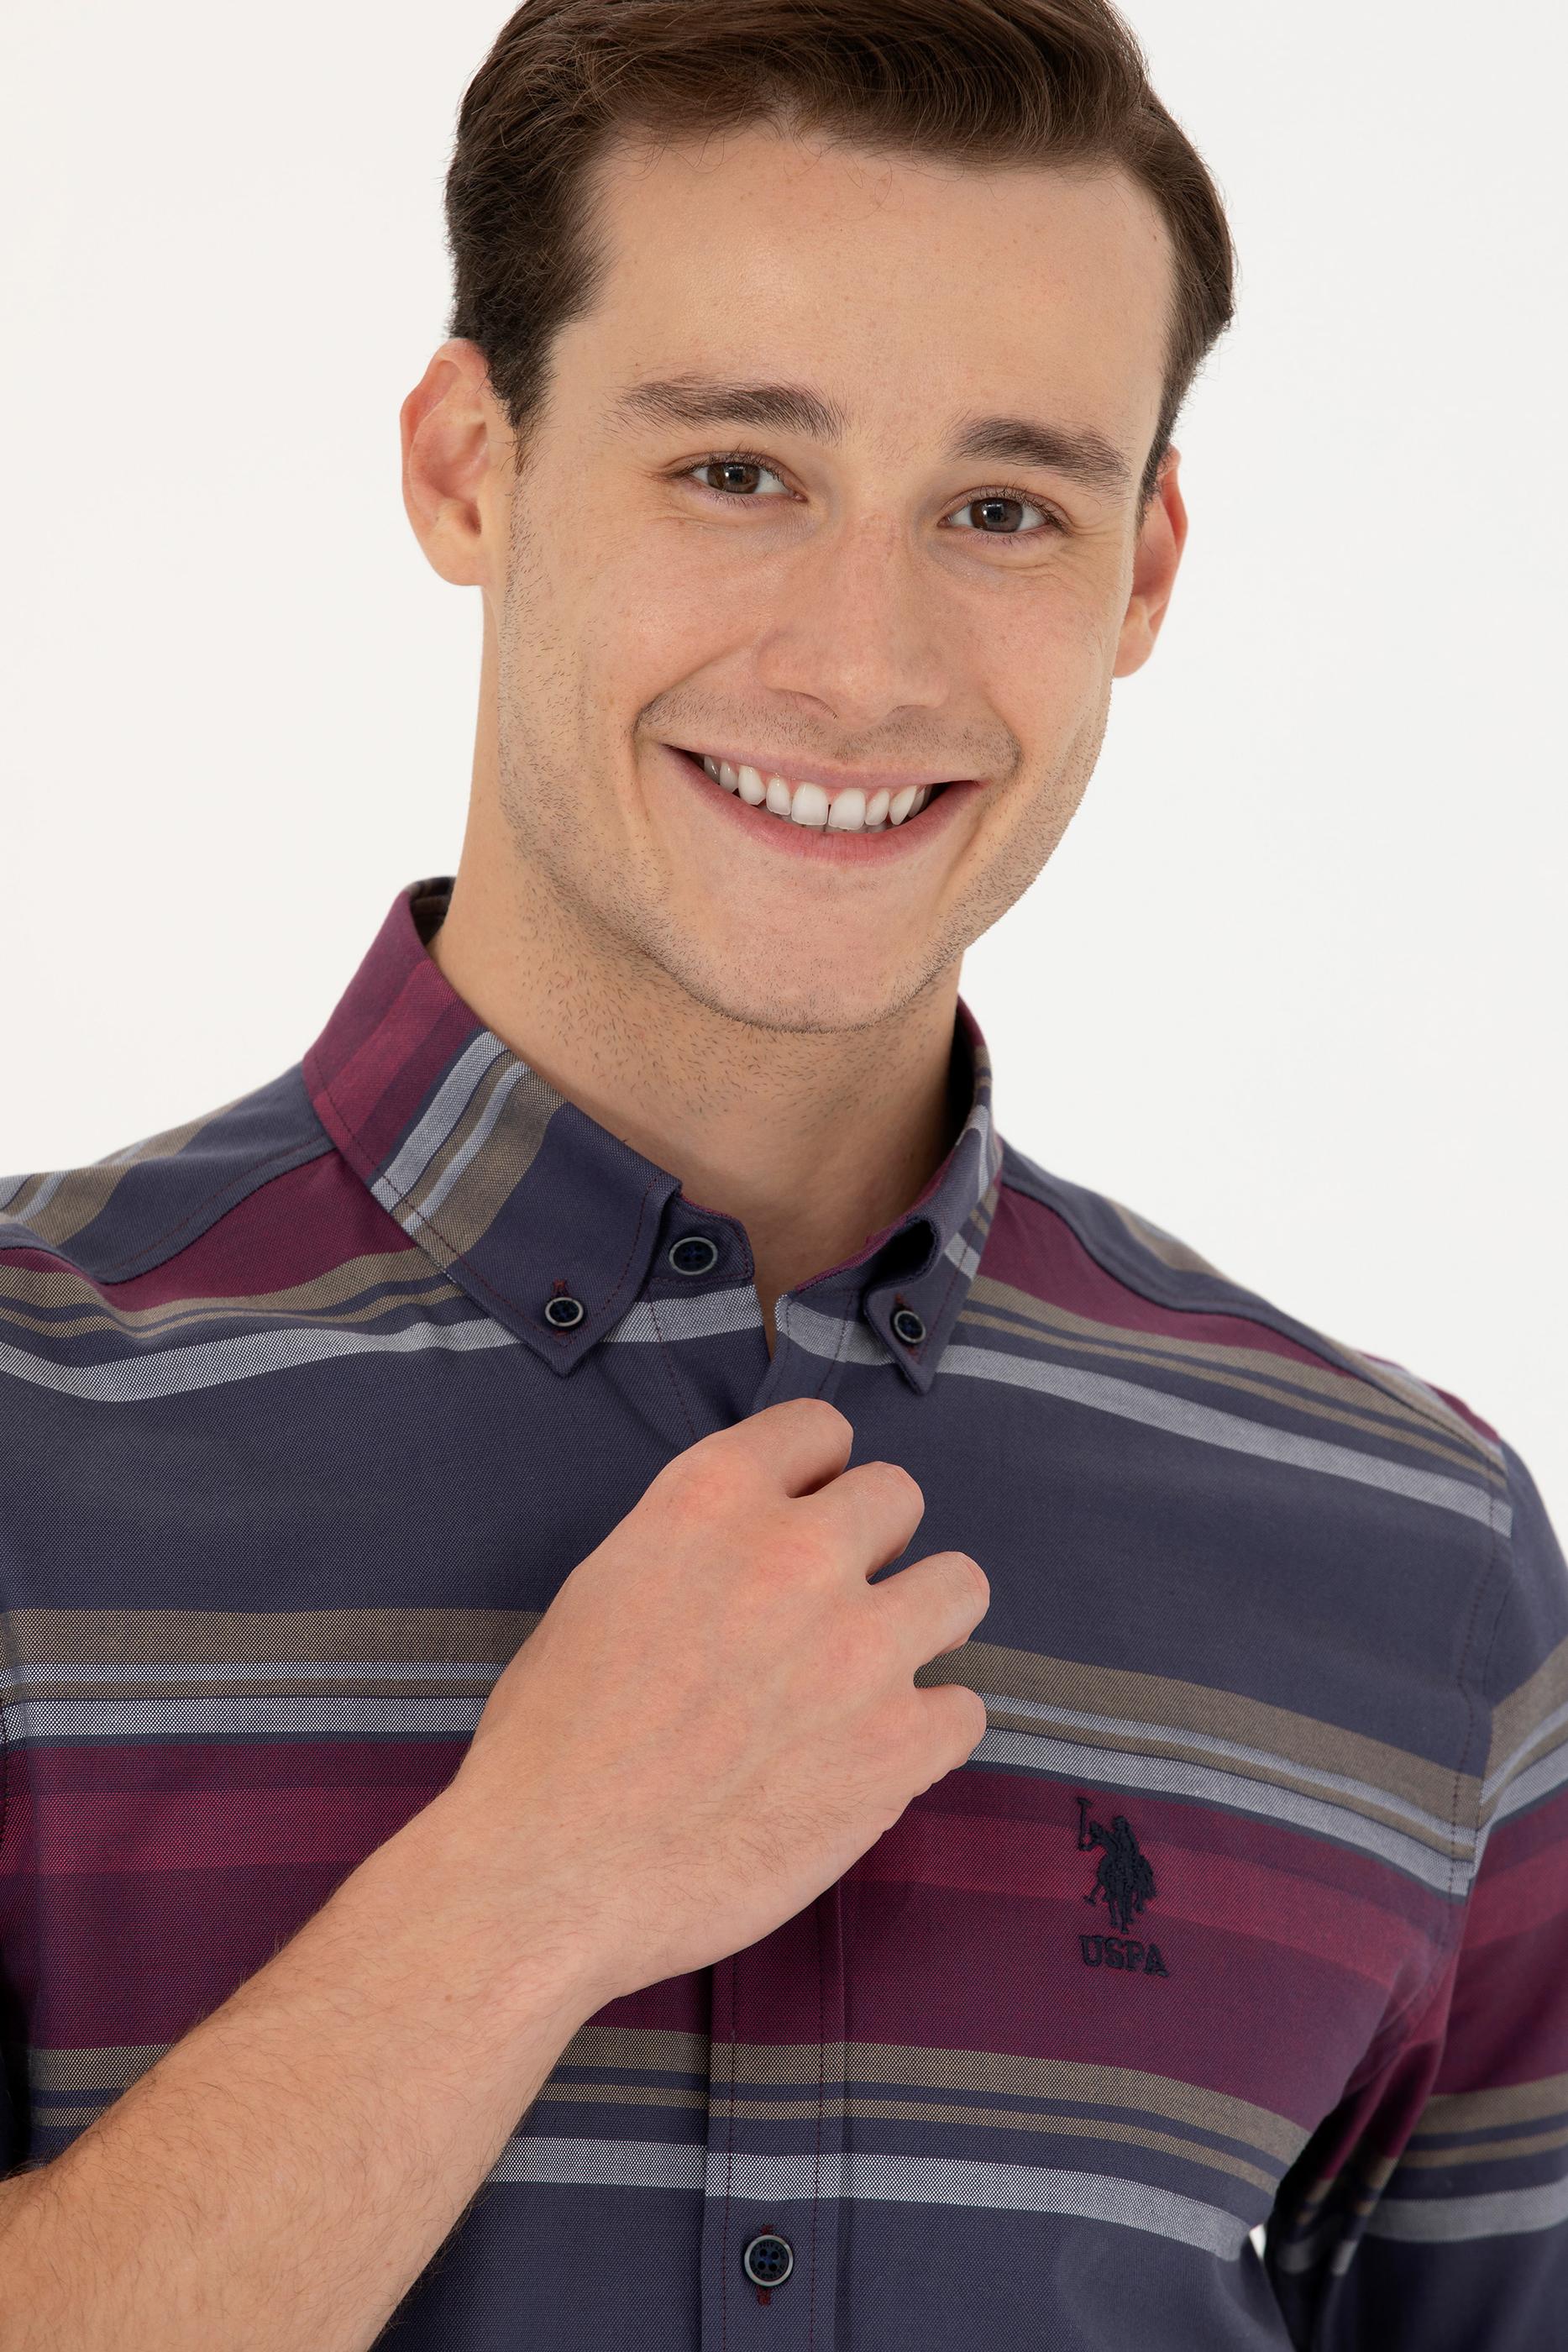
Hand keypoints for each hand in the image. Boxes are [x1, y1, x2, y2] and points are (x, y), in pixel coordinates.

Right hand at [441, 1397, 989, 2007]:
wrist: (553, 1872)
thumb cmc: (554, 1742)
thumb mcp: (605, 1587)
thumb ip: (696, 1547)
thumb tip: (753, 1549)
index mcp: (711, 1499)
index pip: (817, 1427)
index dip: (815, 1475)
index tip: (806, 1512)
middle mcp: (797, 1553)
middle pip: (898, 1495)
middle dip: (872, 1545)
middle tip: (833, 1606)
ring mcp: (859, 1647)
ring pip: (961, 1585)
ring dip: (924, 1622)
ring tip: (876, 1670)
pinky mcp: (898, 1745)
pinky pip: (967, 1710)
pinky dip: (928, 1733)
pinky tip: (877, 1758)